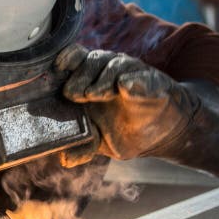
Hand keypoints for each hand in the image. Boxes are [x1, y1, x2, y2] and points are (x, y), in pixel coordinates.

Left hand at [54, 44, 194, 166]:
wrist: (162, 132)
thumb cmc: (123, 129)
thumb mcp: (99, 142)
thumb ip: (82, 146)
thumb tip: (65, 159)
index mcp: (88, 81)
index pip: (73, 59)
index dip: (63, 63)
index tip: (56, 72)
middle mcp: (108, 72)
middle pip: (89, 60)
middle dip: (80, 77)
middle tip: (77, 96)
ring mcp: (131, 74)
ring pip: (114, 65)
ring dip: (103, 80)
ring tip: (99, 94)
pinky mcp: (153, 83)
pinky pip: (144, 79)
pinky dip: (135, 82)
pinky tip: (126, 87)